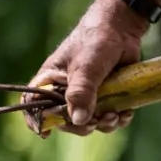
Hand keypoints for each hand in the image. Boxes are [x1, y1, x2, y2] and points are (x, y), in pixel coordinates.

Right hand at [28, 0, 146, 135]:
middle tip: (96, 122)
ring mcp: (86, 95)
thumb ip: (81, 93)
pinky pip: (108, 117)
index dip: (36, 121)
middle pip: (65, 121)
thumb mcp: (86, 66)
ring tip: (116, 115)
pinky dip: (118, 119)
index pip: (34, 105)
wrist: (123, 27)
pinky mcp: (105, 96)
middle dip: (82, 126)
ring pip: (90, 122)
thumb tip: (80, 120)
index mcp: (50, 81)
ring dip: (104, 124)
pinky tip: (126, 113)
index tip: (45, 133)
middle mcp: (65, 91)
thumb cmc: (96, 39)